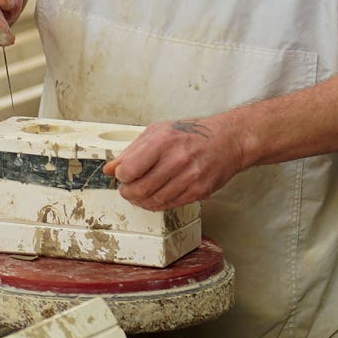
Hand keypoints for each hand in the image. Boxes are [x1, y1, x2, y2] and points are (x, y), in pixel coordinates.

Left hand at [114, 117, 255, 211]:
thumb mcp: (157, 132)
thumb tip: (110, 168)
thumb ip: (131, 151)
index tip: (123, 174)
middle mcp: (177, 160)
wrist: (227, 140)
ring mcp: (190, 177)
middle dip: (128, 192)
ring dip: (142, 201)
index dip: (122, 176)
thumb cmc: (192, 134)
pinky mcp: (199, 191)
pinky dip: (158, 203)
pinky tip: (157, 195)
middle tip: (128, 189)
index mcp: (163, 142)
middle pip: (139, 189)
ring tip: (141, 193)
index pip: (129, 170)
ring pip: (154, 201)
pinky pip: (170, 205)